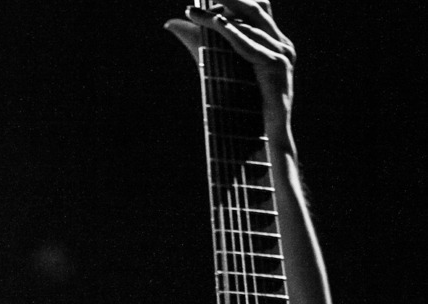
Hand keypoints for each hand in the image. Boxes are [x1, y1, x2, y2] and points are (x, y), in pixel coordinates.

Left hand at [165, 1, 295, 142]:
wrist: (269, 141)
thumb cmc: (248, 114)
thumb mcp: (222, 73)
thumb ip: (200, 45)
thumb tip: (170, 23)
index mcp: (275, 45)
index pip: (256, 9)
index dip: (231, 1)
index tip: (203, 2)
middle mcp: (282, 45)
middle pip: (256, 7)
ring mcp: (282, 54)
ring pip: (249, 23)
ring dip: (218, 17)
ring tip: (194, 14)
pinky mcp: (276, 66)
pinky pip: (249, 44)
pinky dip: (230, 33)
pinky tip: (214, 24)